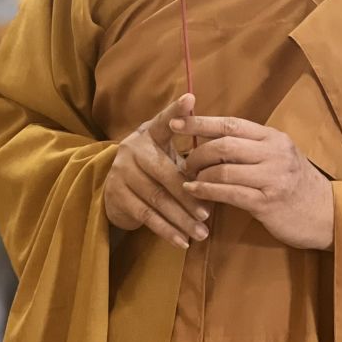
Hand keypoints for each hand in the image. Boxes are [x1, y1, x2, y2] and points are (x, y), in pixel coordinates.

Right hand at [104, 94, 210, 250]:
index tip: (190, 100)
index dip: (175, 111)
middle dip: (188, 194)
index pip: (163, 120)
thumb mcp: (167, 154)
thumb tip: (225, 161)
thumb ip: (190, 154)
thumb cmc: (153, 169)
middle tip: (209, 213)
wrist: (115, 190)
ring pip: (157, 198)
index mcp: (148, 134)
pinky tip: (183, 241)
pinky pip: (146, 215)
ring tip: (202, 232)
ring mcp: (121, 172)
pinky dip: (166, 230)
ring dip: (181, 218)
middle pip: (164, 172)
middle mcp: (132, 149)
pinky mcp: (116, 195)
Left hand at [173, 114, 333, 249]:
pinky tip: (194, 192)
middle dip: (197, 151)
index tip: (176, 122)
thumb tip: (210, 139)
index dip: (200, 122)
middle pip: (224, 144)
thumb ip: (251, 147)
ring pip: (224, 169)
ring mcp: (272, 177)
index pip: (231, 123)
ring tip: (188, 179)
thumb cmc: (296, 184)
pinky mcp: (267, 202)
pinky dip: (207, 191)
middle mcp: (274, 153)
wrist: (327, 214)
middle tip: (183, 161)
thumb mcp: (278, 156)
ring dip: (200, 174)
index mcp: (273, 137)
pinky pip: (230, 193)